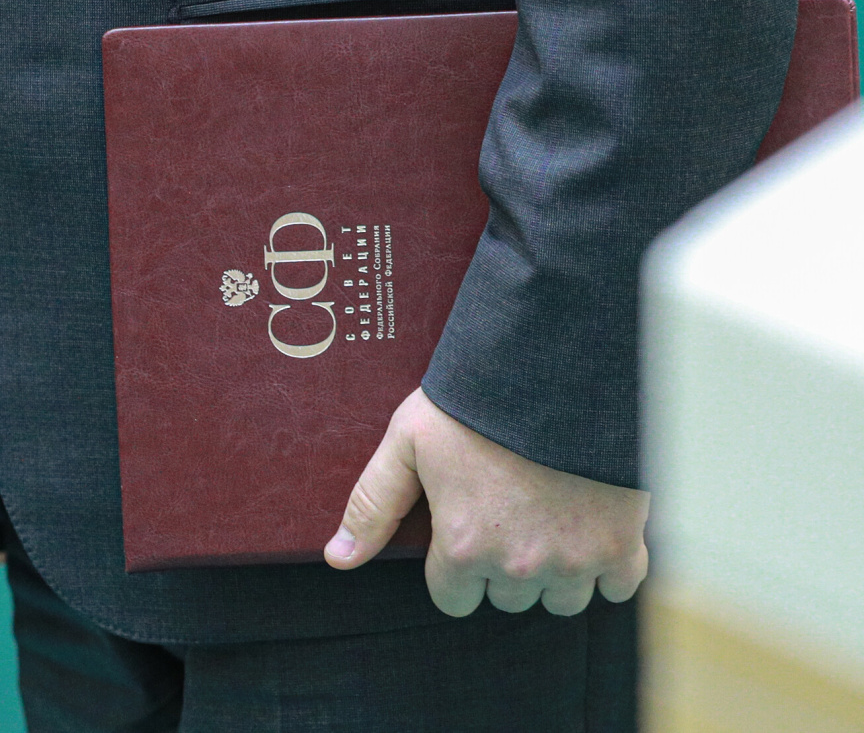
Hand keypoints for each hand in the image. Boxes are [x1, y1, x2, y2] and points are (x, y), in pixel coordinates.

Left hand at [324, 388, 648, 616]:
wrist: (560, 365)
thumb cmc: (477, 401)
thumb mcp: (409, 442)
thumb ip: (373, 504)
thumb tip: (338, 558)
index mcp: (465, 547)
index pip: (454, 597)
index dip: (456, 562)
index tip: (466, 528)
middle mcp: (519, 565)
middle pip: (508, 597)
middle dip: (505, 564)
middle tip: (510, 509)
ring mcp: (575, 559)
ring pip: (562, 598)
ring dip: (556, 569)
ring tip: (550, 515)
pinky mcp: (625, 545)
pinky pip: (618, 586)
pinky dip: (609, 564)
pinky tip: (591, 523)